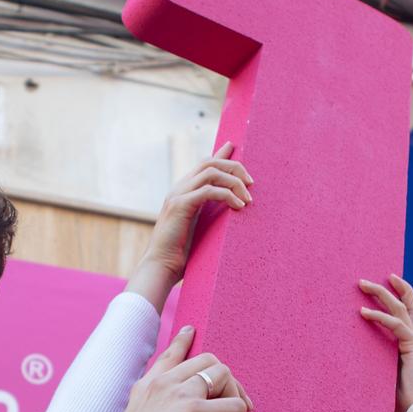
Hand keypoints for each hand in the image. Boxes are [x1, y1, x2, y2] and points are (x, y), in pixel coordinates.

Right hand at [72, 326, 251, 411]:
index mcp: (147, 386)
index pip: (170, 354)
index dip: (184, 342)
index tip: (191, 331)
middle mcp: (164, 383)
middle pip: (209, 360)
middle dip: (227, 382)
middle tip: (232, 407)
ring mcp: (181, 394)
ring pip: (225, 375)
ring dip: (235, 400)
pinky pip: (236, 407)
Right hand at [125, 143, 252, 309]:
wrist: (161, 266)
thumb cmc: (180, 253)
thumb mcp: (198, 228)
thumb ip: (207, 215)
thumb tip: (228, 212)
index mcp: (183, 191)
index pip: (203, 164)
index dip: (220, 154)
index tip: (234, 145)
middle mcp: (179, 188)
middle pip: (209, 162)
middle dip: (234, 167)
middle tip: (252, 182)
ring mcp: (178, 194)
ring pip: (211, 172)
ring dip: (234, 181)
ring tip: (248, 198)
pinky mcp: (180, 206)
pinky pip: (209, 191)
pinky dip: (227, 195)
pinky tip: (238, 206)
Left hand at [358, 273, 412, 411]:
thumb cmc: (395, 400)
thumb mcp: (381, 373)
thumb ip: (374, 359)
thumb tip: (349, 351)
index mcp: (409, 345)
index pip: (407, 313)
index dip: (398, 296)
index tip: (383, 282)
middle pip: (408, 305)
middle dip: (390, 288)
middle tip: (367, 280)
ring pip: (401, 309)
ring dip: (382, 295)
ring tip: (363, 285)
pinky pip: (397, 326)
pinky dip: (380, 317)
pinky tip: (363, 313)